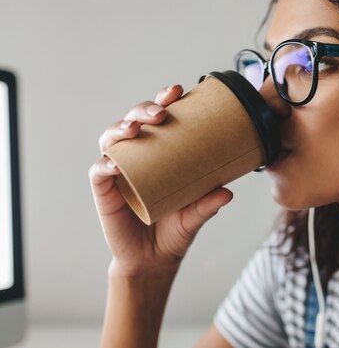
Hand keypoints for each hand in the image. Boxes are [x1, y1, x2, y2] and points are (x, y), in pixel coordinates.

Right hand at [88, 85, 232, 277]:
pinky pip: (98, 173)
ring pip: (111, 139)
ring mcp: (119, 172)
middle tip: (160, 112)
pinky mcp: (105, 192)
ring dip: (120, 129)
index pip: (159, 118)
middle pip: (133, 121)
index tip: (178, 91)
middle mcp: (137, 156)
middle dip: (143, 110)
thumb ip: (209, 204)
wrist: (155, 259)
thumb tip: (228, 191)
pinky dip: (103, 165)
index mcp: (160, 152)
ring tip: (134, 131)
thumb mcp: (196, 214)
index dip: (164, 100)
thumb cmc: (176, 228)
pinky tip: (113, 164)